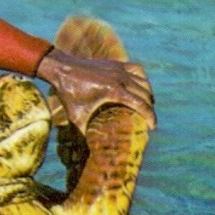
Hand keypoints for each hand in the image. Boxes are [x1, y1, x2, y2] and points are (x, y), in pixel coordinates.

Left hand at [36, 48, 155, 132]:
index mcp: (113, 90)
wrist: (61, 69)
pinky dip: (142, 79)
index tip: (153, 127)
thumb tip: (89, 151)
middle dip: (149, 108)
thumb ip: (85, 133)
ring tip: (147, 106)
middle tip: (148, 121)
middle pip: (145, 93)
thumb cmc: (68, 93)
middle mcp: (120, 77)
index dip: (150, 116)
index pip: (140, 104)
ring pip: (143, 81)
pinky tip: (141, 87)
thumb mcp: (76, 116)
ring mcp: (119, 68)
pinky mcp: (116, 63)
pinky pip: (137, 69)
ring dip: (148, 94)